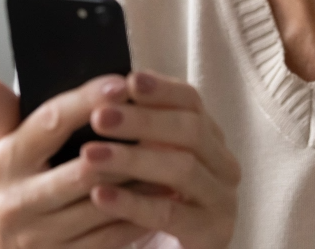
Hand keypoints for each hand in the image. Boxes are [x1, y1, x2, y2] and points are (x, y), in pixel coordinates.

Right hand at [0, 74, 150, 248]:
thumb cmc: (20, 186)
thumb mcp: (8, 150)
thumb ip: (5, 114)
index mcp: (5, 161)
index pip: (50, 122)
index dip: (88, 100)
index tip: (124, 82)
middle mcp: (16, 200)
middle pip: (82, 166)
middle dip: (125, 145)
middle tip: (161, 123)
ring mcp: (38, 235)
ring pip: (102, 202)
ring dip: (140, 180)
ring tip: (171, 156)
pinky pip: (109, 235)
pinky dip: (138, 213)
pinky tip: (162, 195)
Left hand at [81, 71, 241, 248]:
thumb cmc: (161, 203)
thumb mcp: (156, 160)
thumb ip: (146, 128)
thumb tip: (114, 88)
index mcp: (211, 139)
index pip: (193, 101)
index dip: (161, 89)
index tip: (128, 81)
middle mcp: (224, 165)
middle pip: (190, 130)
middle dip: (142, 121)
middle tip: (100, 116)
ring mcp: (223, 200)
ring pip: (182, 169)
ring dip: (132, 159)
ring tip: (90, 155)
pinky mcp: (212, 234)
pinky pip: (170, 214)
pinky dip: (133, 202)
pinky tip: (101, 195)